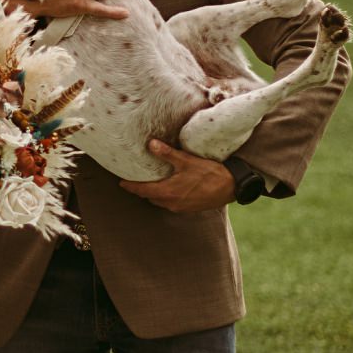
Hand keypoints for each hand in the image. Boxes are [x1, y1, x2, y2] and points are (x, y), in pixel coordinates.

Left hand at [119, 139, 234, 214]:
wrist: (231, 187)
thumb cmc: (210, 174)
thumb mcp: (187, 160)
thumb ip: (167, 154)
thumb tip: (151, 144)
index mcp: (168, 192)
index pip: (142, 191)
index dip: (131, 187)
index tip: (121, 183)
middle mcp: (171, 203)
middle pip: (149, 197)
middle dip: (141, 189)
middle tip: (135, 179)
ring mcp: (180, 207)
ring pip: (160, 201)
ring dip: (154, 193)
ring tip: (151, 182)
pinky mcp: (188, 208)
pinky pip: (171, 203)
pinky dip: (166, 196)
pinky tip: (169, 187)